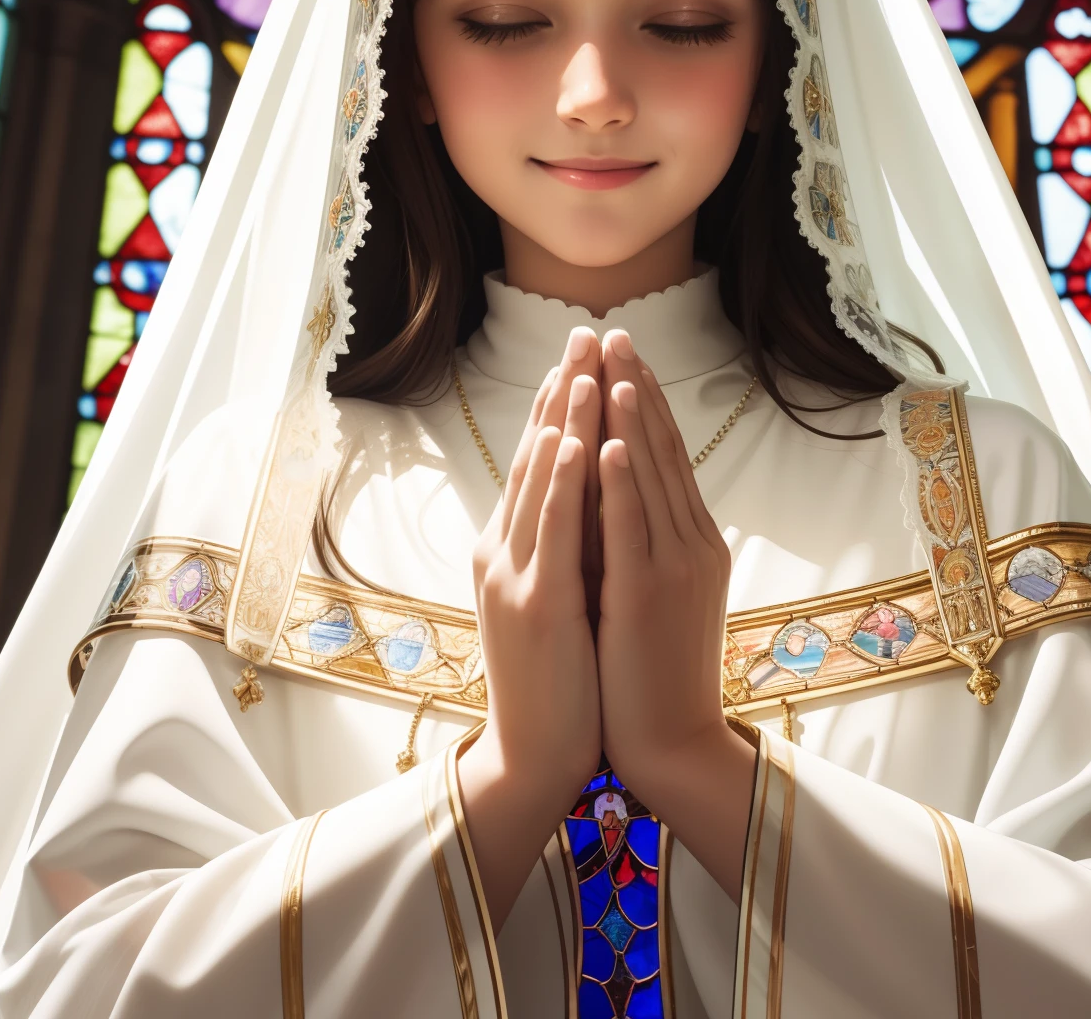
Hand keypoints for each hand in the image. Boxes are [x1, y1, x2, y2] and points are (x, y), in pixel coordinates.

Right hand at [458, 329, 603, 925]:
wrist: (535, 757)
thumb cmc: (557, 679)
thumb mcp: (552, 596)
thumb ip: (560, 543)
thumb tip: (587, 493)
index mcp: (509, 548)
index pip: (537, 460)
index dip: (557, 404)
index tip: (579, 355)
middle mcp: (502, 551)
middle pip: (536, 455)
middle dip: (562, 391)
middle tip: (583, 333)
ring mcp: (514, 577)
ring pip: (542, 482)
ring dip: (564, 418)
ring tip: (583, 366)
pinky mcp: (535, 606)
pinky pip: (554, 533)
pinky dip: (565, 482)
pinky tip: (577, 441)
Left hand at [596, 329, 755, 899]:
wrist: (673, 743)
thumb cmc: (656, 669)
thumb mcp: (661, 589)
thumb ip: (649, 537)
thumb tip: (622, 487)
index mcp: (695, 538)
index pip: (666, 451)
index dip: (644, 397)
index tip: (621, 351)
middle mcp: (692, 541)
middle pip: (661, 448)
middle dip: (634, 386)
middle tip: (613, 331)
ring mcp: (674, 567)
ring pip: (650, 477)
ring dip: (631, 417)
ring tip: (613, 365)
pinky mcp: (648, 596)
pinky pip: (631, 528)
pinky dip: (621, 482)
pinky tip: (609, 442)